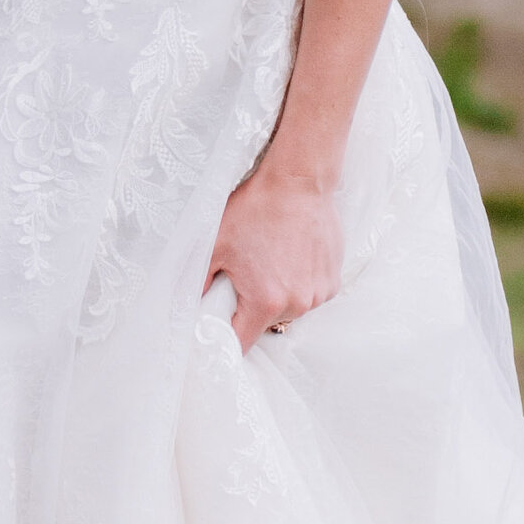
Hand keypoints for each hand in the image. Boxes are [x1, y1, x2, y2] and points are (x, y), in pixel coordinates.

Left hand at [205, 163, 341, 352]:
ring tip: (272, 260)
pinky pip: (309, 294)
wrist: (297, 182)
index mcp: (266, 301)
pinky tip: (291, 256)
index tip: (220, 324)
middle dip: (252, 307)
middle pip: (267, 324)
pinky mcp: (333, 280)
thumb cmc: (255, 210)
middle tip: (246, 276)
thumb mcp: (214, 244)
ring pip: (289, 309)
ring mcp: (319, 293)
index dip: (226, 336)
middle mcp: (298, 304)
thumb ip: (197, 281)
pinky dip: (298, 283)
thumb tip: (190, 303)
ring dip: (278, 295)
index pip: (241, 341)